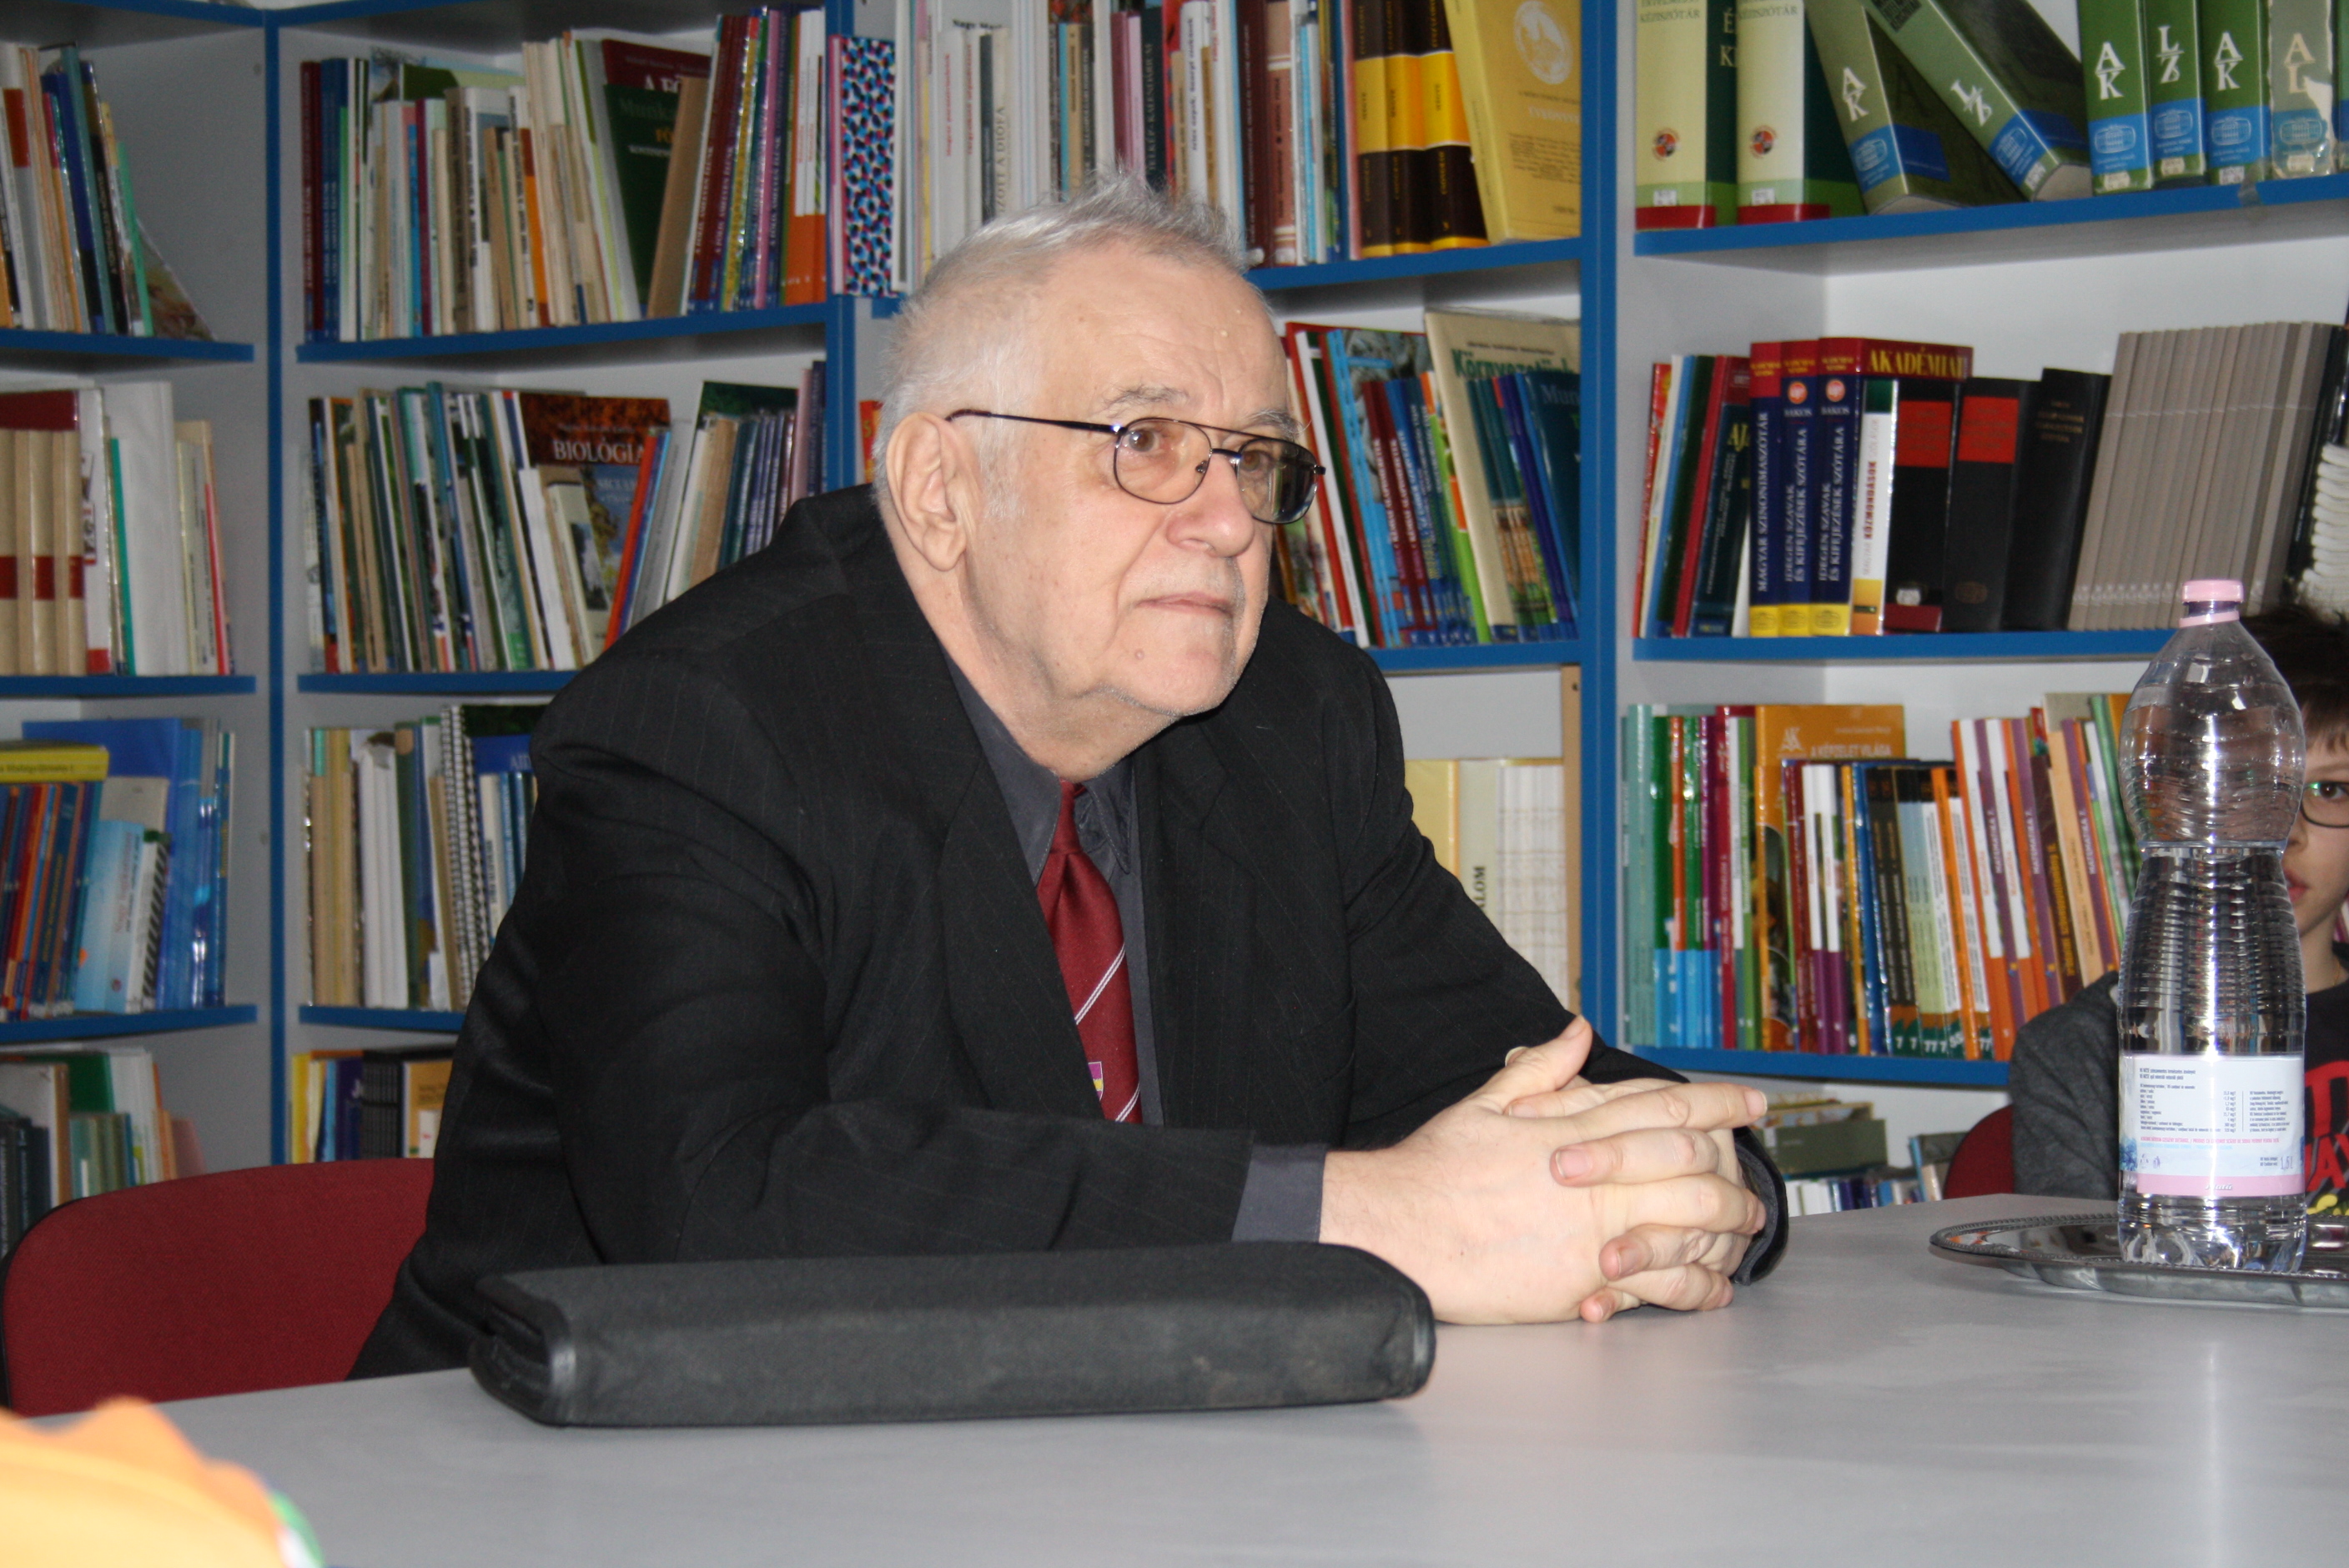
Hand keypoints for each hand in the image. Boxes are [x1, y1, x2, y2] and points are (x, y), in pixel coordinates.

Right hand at [1319, 1022, 1766, 1323]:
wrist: (1399, 1229)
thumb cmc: (1433, 1169)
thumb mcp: (1485, 1104)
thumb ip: (1539, 1070)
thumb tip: (1577, 1031)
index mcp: (1573, 1128)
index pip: (1660, 1104)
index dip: (1714, 1101)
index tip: (1751, 1101)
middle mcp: (1594, 1176)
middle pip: (1689, 1161)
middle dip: (1734, 1166)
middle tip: (1760, 1173)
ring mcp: (1592, 1229)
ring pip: (1686, 1222)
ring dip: (1725, 1227)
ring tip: (1747, 1230)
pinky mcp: (1583, 1280)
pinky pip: (1657, 1284)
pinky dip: (1692, 1286)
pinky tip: (1712, 1289)